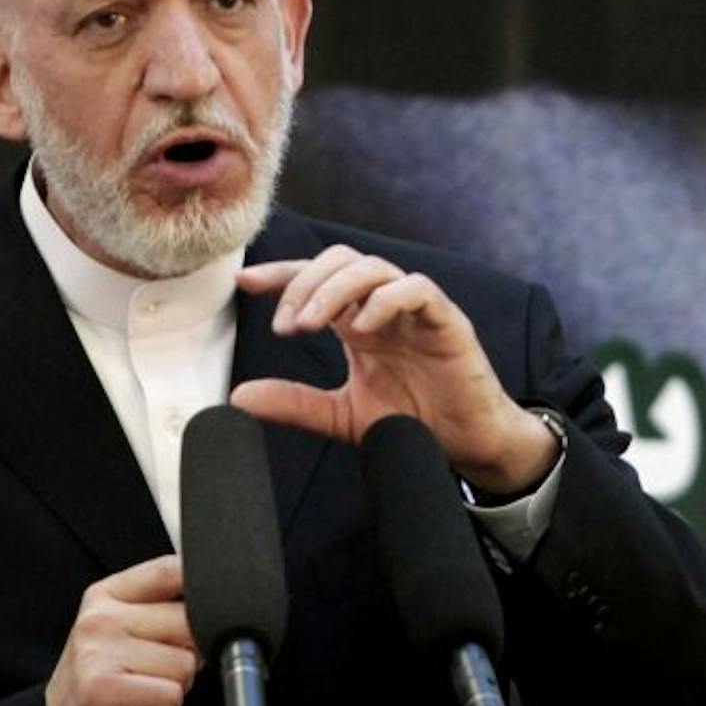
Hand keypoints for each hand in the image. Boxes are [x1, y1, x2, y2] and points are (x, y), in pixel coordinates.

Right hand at [44, 554, 198, 705]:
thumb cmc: (106, 680)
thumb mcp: (125, 631)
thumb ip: (163, 609)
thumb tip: (219, 608)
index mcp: (107, 594)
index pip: (170, 569)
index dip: (200, 593)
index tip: (197, 617)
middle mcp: (99, 617)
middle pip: (189, 622)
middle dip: (187, 654)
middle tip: (156, 671)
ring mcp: (97, 652)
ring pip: (185, 663)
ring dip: (176, 686)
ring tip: (144, 690)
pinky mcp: (102, 689)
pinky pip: (171, 695)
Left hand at [232, 246, 558, 493]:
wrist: (467, 446)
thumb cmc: (412, 421)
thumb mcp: (341, 415)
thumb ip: (294, 403)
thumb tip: (238, 398)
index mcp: (357, 319)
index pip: (315, 278)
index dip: (280, 274)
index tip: (245, 283)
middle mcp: (383, 306)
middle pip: (339, 260)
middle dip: (304, 283)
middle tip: (286, 325)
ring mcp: (415, 309)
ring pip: (372, 267)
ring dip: (335, 289)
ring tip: (312, 324)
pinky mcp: (446, 320)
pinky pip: (415, 289)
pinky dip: (385, 299)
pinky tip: (362, 328)